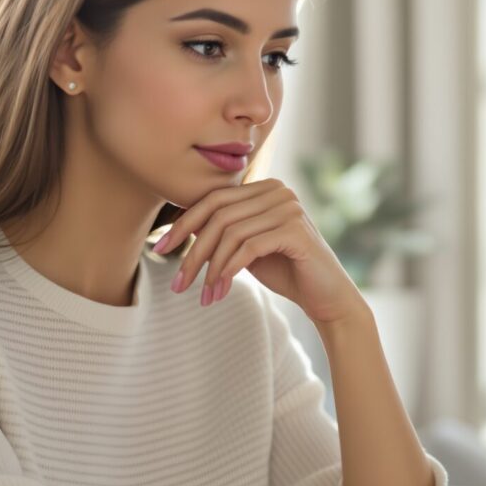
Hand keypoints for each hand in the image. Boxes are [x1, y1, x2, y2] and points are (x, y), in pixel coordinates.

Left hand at [152, 178, 365, 324]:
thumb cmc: (286, 271)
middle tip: (178, 283)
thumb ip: (223, 231)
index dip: (182, 224)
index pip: (213, 199)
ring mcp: (289, 207)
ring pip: (231, 233)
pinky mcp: (295, 230)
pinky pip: (249, 247)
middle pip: (218, 215)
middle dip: (192, 251)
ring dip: (211, 267)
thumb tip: (181, 224)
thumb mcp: (247, 248)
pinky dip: (229, 269)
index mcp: (265, 188)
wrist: (326, 297)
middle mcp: (278, 190)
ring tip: (203, 294)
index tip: (159, 248)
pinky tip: (221, 289)